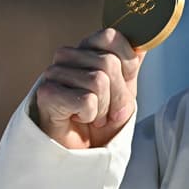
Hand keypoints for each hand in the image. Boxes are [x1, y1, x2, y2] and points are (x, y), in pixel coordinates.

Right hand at [34, 28, 144, 148]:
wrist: (82, 152)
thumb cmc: (102, 118)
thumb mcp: (125, 89)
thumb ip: (131, 65)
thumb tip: (143, 44)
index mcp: (86, 49)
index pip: (111, 36)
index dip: (126, 63)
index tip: (123, 84)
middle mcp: (67, 57)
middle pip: (108, 62)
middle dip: (118, 94)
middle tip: (108, 111)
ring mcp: (53, 74)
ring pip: (98, 81)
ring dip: (104, 108)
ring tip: (94, 116)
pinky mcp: (46, 94)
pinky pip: (86, 99)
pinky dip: (91, 115)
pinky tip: (80, 119)